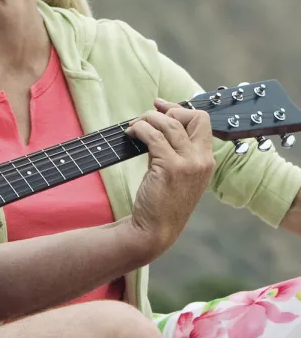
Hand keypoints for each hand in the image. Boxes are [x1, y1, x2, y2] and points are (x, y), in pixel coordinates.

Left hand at [126, 98, 215, 257]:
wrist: (155, 230)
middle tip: (146, 120)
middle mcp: (202, 160)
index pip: (203, 121)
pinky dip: (140, 130)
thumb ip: (174, 149)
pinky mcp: (170, 167)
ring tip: (134, 128)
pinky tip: (131, 135)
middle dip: (167, 112)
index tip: (160, 107)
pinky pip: (154, 136)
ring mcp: (188, 163)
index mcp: (207, 160)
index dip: (180, 109)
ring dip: (147, 119)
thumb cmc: (162, 202)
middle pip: (192, 117)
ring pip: (169, 124)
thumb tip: (160, 121)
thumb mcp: (177, 173)